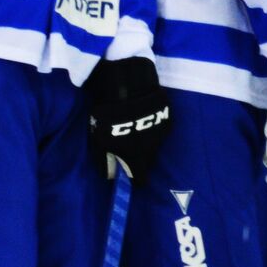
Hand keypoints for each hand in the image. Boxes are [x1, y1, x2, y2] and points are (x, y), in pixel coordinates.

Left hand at [85, 57, 170, 181]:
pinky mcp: (167, 114)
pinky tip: (140, 113)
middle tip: (124, 145)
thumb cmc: (110, 118)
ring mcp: (163, 130)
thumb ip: (104, 161)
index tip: (126, 172)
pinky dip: (150, 123)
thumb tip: (109, 175)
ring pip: (154, 142)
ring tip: (131, 125)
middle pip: (148, 160)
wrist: (128, 87)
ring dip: (144, 139)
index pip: (140, 179)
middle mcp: (154, 148)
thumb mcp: (99, 142)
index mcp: (138, 157)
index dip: (132, 178)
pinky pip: (158, 126)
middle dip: (138, 157)